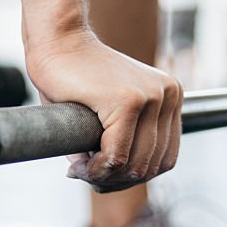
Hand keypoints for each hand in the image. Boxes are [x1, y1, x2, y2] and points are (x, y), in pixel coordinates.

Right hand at [26, 30, 182, 192]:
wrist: (56, 42)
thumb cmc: (74, 79)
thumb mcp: (108, 117)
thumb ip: (120, 147)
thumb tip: (115, 184)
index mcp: (170, 97)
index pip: (164, 158)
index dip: (133, 177)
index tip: (102, 176)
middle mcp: (169, 94)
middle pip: (152, 166)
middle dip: (118, 181)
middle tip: (87, 176)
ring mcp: (152, 96)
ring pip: (135, 165)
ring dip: (105, 178)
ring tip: (81, 171)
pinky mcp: (129, 100)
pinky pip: (117, 155)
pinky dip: (97, 169)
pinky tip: (79, 166)